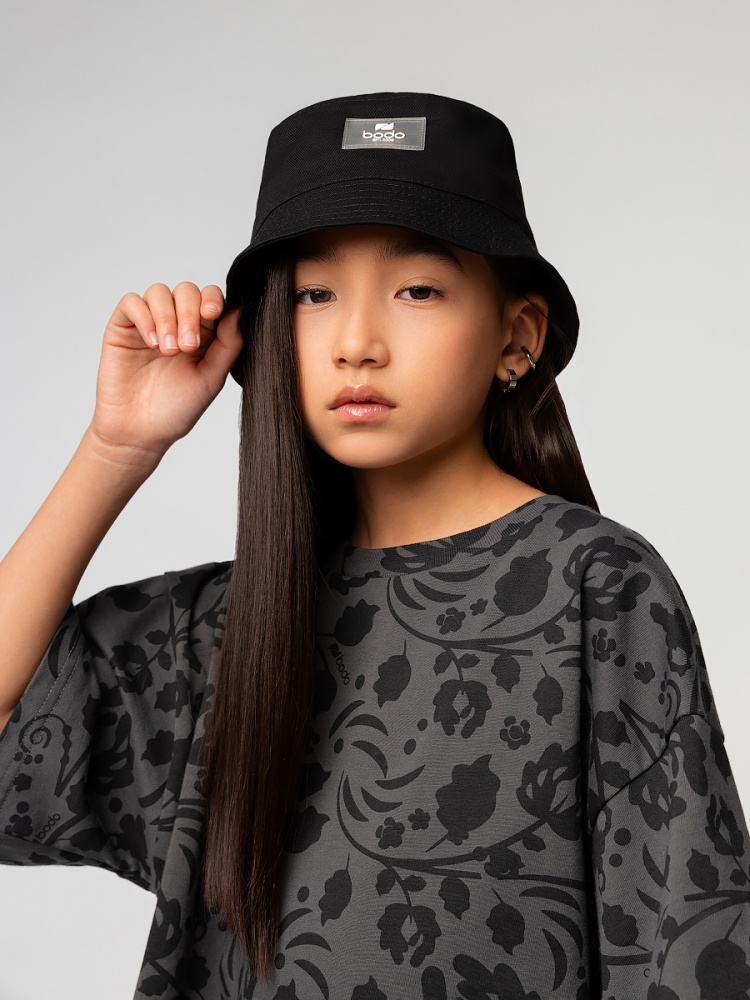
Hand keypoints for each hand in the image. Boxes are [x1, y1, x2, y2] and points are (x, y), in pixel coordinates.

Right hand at [88, 282, 242, 461]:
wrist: (140, 432)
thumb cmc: (176, 409)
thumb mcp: (212, 378)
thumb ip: (228, 344)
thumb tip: (240, 310)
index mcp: (202, 333)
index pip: (210, 299)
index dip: (213, 299)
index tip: (213, 314)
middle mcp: (176, 323)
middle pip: (186, 291)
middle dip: (190, 313)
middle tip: (188, 347)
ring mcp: (148, 323)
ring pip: (159, 292)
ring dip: (167, 317)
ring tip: (169, 351)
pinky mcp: (122, 328)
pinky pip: (132, 302)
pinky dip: (145, 317)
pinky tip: (152, 343)